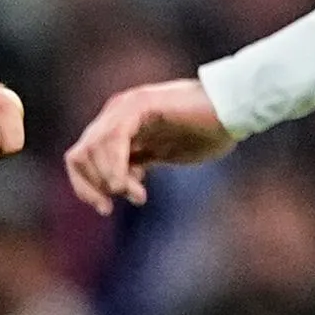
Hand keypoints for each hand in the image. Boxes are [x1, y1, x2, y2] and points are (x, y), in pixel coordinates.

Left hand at [63, 78, 231, 212]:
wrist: (234, 110)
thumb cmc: (208, 131)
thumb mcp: (165, 153)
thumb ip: (140, 163)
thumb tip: (121, 184)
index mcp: (120, 126)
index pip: (83, 158)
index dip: (87, 187)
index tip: (106, 208)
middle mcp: (116, 114)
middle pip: (79, 156)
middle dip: (93, 188)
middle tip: (119, 203)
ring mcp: (126, 108)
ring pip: (90, 150)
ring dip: (108, 180)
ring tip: (137, 193)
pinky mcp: (140, 106)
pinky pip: (112, 140)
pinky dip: (115, 167)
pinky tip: (129, 185)